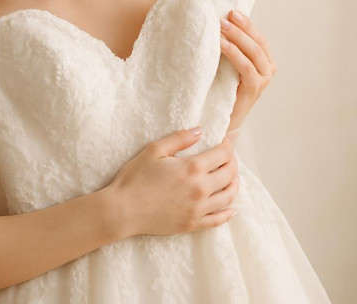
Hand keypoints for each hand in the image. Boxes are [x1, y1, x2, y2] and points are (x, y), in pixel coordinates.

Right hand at [104, 128, 239, 237]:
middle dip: (233, 162)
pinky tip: (232, 209)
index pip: (223, 154)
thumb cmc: (134, 178)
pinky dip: (228, 214)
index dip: (227, 145)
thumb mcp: (153, 150)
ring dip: (234, 185)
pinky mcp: (192, 224)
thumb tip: (200, 130)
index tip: (224, 141)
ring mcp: (198, 209)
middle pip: (230, 174)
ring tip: (232, 178)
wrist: (122, 211)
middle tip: (228, 157)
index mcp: (192, 168)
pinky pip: (218, 220)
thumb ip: (179, 138)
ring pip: (228, 197)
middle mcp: (200, 189)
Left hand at [219, 9, 277, 137]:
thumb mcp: (227, 64)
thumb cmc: (222, 89)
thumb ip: (229, 47)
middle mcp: (268, 69)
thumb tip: (217, 21)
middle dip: (241, 27)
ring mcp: (263, 80)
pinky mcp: (254, 90)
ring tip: (220, 26)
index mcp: (264, 60)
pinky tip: (221, 44)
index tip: (231, 10)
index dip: (246, 23)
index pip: (258, 37)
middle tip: (224, 16)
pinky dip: (234, 53)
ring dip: (237, 37)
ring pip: (254, 52)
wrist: (221, 119)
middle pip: (258, 42)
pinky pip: (246, 67)